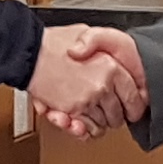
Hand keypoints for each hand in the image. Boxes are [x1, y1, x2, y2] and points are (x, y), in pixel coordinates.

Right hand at [28, 25, 146, 138]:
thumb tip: (113, 60)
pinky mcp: (71, 110)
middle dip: (114, 116)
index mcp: (111, 67)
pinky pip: (84, 129)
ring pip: (102, 124)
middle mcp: (102, 85)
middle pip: (118, 114)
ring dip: (96, 123)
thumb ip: (102, 46)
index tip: (130, 108)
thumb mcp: (86, 33)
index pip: (134, 96)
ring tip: (90, 114)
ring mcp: (87, 100)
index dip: (134, 105)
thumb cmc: (53, 42)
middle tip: (108, 112)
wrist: (28, 52)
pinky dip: (82, 130)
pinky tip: (79, 122)